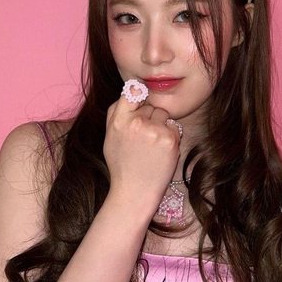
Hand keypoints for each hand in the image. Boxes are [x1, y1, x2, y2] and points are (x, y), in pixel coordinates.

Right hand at [103, 90, 180, 216]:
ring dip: (160, 124)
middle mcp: (137, 123)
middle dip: (148, 116)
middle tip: (142, 138)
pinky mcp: (170, 139)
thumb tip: (131, 90)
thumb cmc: (122, 164)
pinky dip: (170, 135)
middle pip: (150, 105)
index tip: (140, 97)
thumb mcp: (109, 137)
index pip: (131, 91)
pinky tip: (160, 150)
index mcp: (119, 121)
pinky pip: (173, 125)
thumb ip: (116, 112)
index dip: (137, 93)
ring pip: (163, 114)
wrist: (135, 192)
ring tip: (151, 145)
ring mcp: (155, 130)